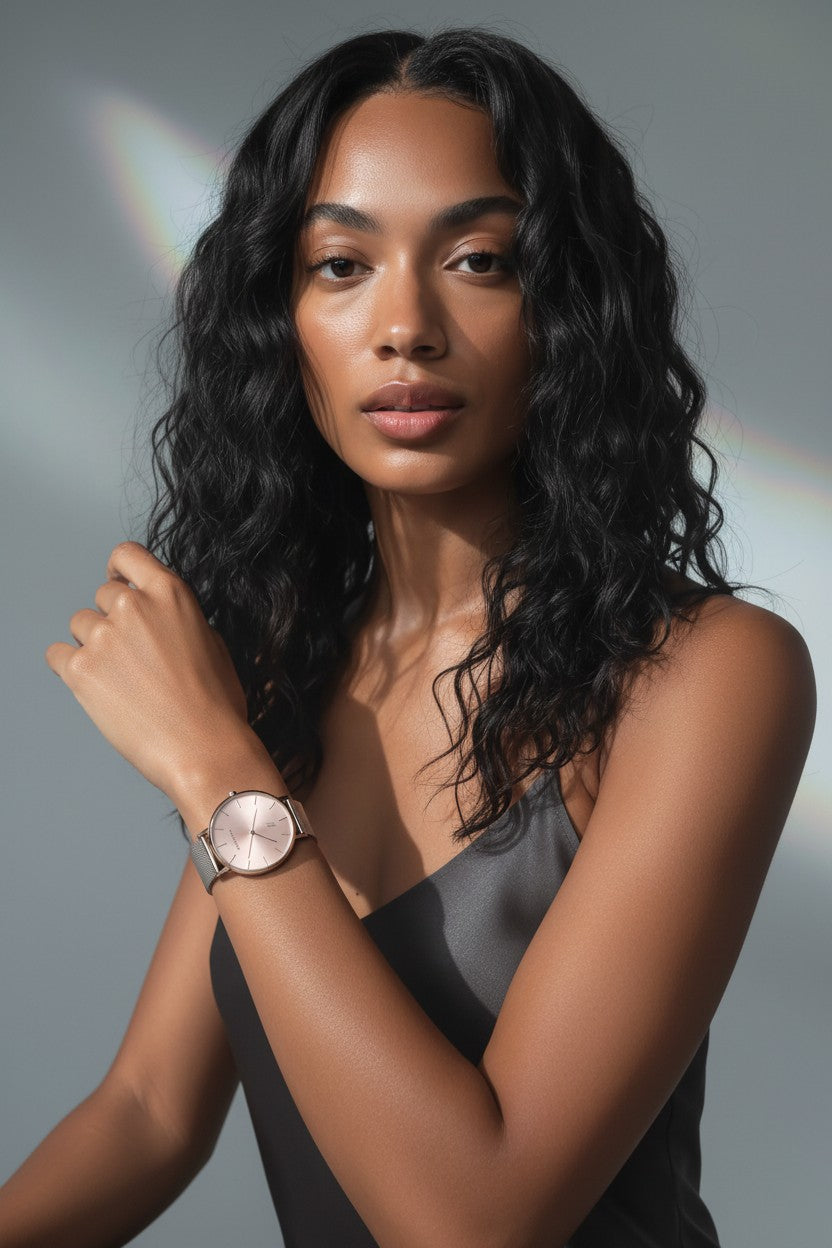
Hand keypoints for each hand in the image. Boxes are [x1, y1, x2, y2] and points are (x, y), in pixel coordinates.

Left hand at [44, 541, 252, 800]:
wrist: (203, 749)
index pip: (127, 555)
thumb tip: (158, 617)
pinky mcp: (80, 670)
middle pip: (104, 595)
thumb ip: (177, 618)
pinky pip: (58, 655)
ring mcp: (104, 637)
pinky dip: (71, 668)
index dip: (120, 570)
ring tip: (122, 679)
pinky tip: (98, 687)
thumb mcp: (211, 642)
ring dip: (94, 645)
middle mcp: (134, 607)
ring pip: (81, 625)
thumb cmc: (216, 705)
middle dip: (114, 619)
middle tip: (132, 654)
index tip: (119, 583)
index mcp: (170, 594)